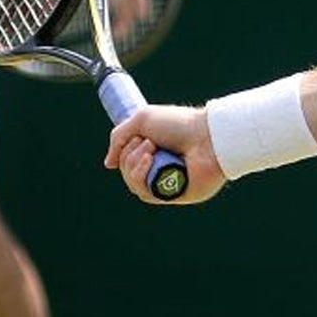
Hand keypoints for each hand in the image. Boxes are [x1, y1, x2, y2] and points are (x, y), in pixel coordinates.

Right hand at [104, 105, 225, 204]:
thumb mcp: (141, 121)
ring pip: (136, 186)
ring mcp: (169, 185)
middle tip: (146, 141)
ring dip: (134, 165)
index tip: (134, 138)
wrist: (207, 135)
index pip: (129, 163)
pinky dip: (142, 176)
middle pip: (129, 176)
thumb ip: (119, 138)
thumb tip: (109, 164)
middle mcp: (162, 171)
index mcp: (157, 154)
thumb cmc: (179, 124)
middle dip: (129, 157)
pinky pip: (148, 195)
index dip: (125, 153)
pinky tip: (150, 160)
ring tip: (150, 148)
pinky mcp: (176, 196)